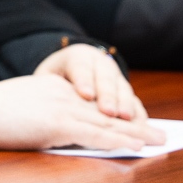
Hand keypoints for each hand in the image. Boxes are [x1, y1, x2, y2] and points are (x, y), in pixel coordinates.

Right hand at [0, 72, 161, 150]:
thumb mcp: (25, 104)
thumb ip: (47, 111)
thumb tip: (60, 128)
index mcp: (56, 87)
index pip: (95, 102)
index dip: (119, 114)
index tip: (138, 121)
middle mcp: (64, 94)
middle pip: (107, 111)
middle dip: (135, 122)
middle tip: (159, 131)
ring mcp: (62, 108)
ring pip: (107, 122)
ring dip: (135, 133)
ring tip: (157, 139)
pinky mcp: (57, 123)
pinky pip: (94, 134)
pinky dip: (117, 141)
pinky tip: (133, 145)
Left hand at [34, 44, 156, 130]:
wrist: (67, 73)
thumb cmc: (51, 82)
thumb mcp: (46, 82)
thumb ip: (48, 90)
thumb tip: (42, 105)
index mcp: (76, 56)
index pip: (79, 67)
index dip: (83, 81)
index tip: (85, 94)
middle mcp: (99, 63)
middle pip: (105, 77)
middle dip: (108, 95)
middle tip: (109, 111)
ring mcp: (115, 76)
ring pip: (122, 88)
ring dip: (126, 104)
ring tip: (126, 119)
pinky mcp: (125, 91)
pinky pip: (134, 100)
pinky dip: (138, 113)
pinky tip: (141, 125)